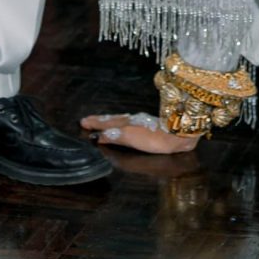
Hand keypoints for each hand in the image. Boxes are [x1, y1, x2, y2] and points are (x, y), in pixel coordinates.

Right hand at [81, 112, 200, 156]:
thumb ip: (115, 137)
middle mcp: (130, 120)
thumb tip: (98, 136)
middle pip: (111, 120)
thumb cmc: (153, 139)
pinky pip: (126, 120)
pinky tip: (122, 122)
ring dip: (108, 120)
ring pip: (119, 119)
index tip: (83, 122)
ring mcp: (139, 121)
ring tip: (100, 120)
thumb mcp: (131, 139)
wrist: (176, 134)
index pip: (106, 124)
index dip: (95, 124)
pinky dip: (118, 121)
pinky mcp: (147, 123)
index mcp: (124, 124)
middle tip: (86, 119)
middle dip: (99, 120)